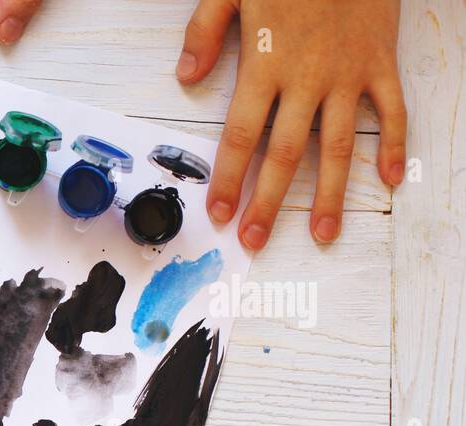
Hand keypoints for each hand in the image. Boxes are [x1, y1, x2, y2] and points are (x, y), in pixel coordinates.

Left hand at [176, 0, 405, 249]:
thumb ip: (205, 31)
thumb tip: (185, 75)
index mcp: (265, 65)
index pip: (241, 136)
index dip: (228, 178)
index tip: (219, 213)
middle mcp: (306, 78)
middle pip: (283, 154)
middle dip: (268, 203)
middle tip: (255, 240)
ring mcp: (346, 74)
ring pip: (337, 146)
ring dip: (329, 193)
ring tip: (322, 233)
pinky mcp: (379, 62)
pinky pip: (392, 110)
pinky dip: (395, 144)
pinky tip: (389, 178)